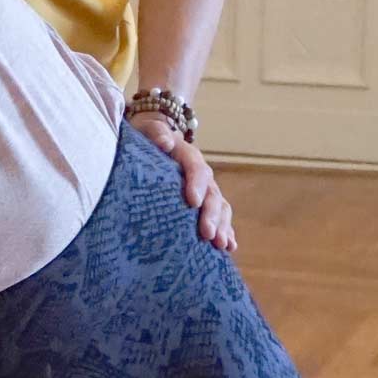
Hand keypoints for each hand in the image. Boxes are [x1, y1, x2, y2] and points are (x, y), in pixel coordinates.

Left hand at [128, 112, 236, 252]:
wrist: (157, 138)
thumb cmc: (149, 136)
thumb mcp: (149, 130)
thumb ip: (156, 134)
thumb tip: (164, 141)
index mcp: (188, 156)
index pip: (196, 169)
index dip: (196, 185)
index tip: (193, 202)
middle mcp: (202, 174)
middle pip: (212, 193)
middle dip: (211, 215)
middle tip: (207, 234)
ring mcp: (207, 189)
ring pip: (220, 207)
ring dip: (223, 226)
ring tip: (221, 245)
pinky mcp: (205, 202)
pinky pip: (220, 216)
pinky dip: (226, 230)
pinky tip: (229, 247)